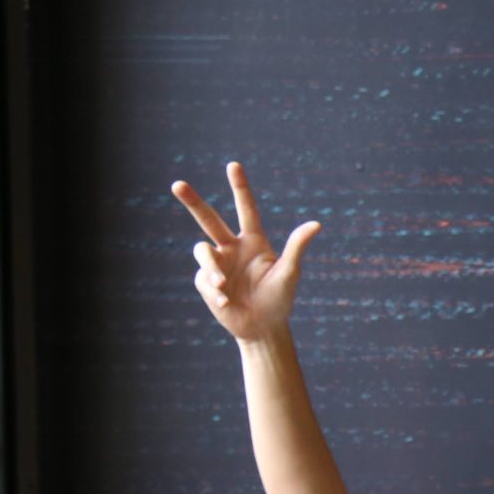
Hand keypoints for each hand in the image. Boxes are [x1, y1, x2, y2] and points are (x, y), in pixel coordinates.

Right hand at [174, 160, 320, 344]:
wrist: (262, 328)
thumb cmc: (279, 299)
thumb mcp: (289, 273)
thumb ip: (297, 247)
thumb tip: (316, 224)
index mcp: (253, 241)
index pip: (246, 209)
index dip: (240, 187)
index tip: (233, 165)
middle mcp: (232, 248)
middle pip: (208, 219)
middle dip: (193, 202)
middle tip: (177, 184)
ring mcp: (217, 264)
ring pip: (202, 251)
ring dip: (211, 267)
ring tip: (222, 284)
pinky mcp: (205, 281)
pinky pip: (204, 278)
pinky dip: (214, 290)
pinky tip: (226, 302)